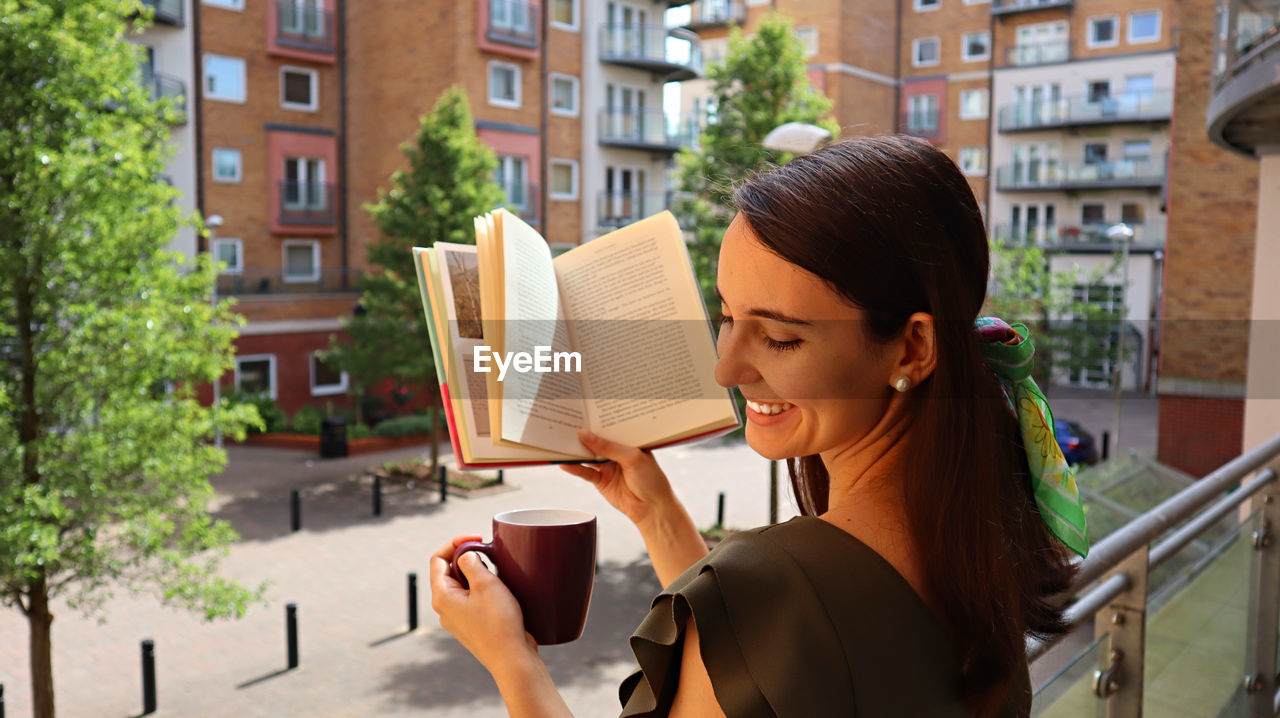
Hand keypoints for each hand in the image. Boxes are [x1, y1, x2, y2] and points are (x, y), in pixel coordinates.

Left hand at [429, 535, 536, 673]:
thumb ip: (471, 563)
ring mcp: (458, 618)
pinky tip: (502, 590)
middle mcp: (445, 608)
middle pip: (450, 571)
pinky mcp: (473, 625)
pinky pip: (473, 599)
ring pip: (463, 585)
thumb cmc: (499, 623)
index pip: (438, 559)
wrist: (512, 659)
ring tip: (498, 572)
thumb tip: (466, 555)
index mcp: (442, 596)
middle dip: (469, 557)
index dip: (455, 543)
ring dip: (478, 573)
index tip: (477, 539)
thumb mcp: (485, 584)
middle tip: (490, 554)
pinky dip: (484, 588)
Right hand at [559, 430, 676, 527]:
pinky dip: (574, 468)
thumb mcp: (632, 457)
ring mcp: (608, 466)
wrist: (652, 508)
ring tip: (560, 442)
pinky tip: (564, 464)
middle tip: (565, 424)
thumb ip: (608, 447)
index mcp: (628, 441)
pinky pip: (585, 472)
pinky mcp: (601, 480)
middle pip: (596, 441)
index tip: (581, 412)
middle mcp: (617, 452)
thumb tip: (585, 435)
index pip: (610, 428)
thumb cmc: (651, 479)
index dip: (597, 421)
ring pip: (588, 456)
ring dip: (575, 451)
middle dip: (582, 434)